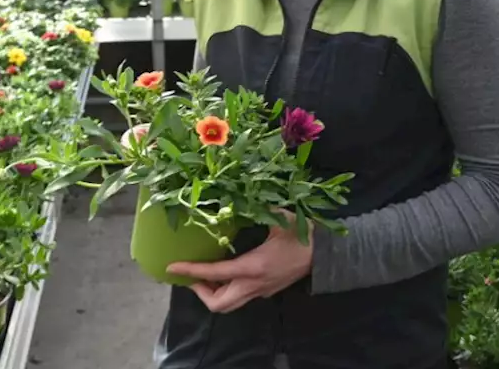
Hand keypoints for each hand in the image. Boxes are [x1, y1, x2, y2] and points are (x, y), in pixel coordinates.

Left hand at [166, 212, 313, 313]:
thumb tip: (237, 194)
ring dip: (213, 293)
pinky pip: (240, 297)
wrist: (326, 254)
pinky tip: (228, 272)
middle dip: (200, 292)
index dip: (191, 271)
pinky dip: (227, 289)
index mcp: (252, 267)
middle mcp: (253, 285)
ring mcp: (261, 292)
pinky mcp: (267, 292)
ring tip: (207, 274)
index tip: (172, 268)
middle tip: (194, 275)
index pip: (214, 273)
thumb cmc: (302, 235)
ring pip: (229, 304)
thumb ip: (256, 208)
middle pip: (218, 304)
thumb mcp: (277, 217)